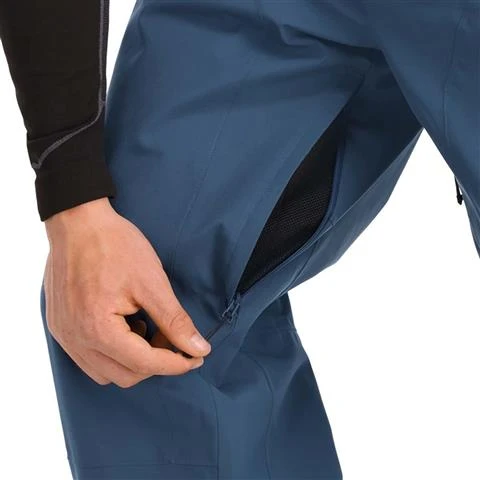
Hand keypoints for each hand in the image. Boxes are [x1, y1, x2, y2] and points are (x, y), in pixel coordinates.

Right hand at [44, 198, 210, 386]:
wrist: (78, 222)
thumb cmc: (115, 246)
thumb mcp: (152, 282)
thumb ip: (175, 321)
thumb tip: (198, 348)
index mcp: (98, 329)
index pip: (144, 364)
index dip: (176, 364)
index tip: (196, 357)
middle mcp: (76, 339)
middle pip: (126, 375)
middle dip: (156, 362)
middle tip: (172, 338)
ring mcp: (64, 335)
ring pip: (106, 372)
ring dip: (133, 361)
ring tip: (147, 329)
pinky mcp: (60, 327)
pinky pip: (89, 358)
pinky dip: (113, 352)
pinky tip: (125, 327)